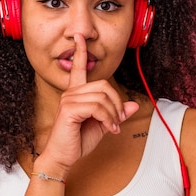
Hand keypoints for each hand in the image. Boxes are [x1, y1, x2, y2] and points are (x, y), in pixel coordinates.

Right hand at [37, 34, 138, 176]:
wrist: (62, 158)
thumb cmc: (77, 141)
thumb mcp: (102, 125)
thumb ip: (116, 114)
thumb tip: (133, 105)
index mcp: (76, 93)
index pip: (78, 67)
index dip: (80, 51)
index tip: (80, 37)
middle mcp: (71, 92)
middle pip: (104, 85)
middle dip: (117, 102)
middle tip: (117, 120)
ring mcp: (68, 99)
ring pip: (102, 97)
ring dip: (113, 114)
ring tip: (112, 127)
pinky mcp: (69, 110)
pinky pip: (97, 107)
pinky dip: (107, 118)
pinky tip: (108, 129)